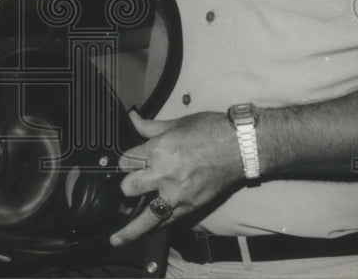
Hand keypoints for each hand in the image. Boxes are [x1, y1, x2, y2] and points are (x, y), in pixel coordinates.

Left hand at [109, 111, 242, 246]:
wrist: (240, 147)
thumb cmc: (211, 132)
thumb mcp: (176, 124)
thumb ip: (150, 127)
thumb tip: (133, 119)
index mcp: (158, 151)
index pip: (126, 161)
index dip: (123, 162)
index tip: (124, 164)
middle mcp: (164, 175)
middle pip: (129, 188)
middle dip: (126, 187)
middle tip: (126, 188)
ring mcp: (177, 194)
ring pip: (146, 217)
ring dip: (130, 229)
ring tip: (117, 238)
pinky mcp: (191, 207)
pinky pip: (168, 222)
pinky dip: (156, 228)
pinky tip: (146, 233)